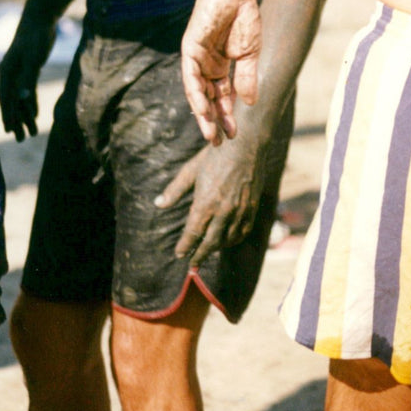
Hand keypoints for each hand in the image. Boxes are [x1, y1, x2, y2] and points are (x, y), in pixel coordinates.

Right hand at [0, 18, 55, 141]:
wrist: (41, 19)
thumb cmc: (35, 38)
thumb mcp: (32, 58)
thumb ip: (27, 78)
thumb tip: (22, 99)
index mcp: (7, 71)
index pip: (7, 98)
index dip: (9, 115)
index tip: (10, 131)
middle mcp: (10, 73)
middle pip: (12, 101)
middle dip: (16, 121)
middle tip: (21, 140)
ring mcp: (19, 72)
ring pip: (21, 98)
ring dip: (26, 115)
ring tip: (31, 133)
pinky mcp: (29, 69)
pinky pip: (28, 91)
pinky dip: (30, 103)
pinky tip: (35, 115)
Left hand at [154, 126, 265, 265]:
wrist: (245, 146)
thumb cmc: (214, 156)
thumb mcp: (190, 171)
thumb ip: (174, 190)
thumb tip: (158, 204)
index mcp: (206, 202)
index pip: (193, 233)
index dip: (185, 246)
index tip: (179, 254)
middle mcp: (223, 211)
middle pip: (210, 242)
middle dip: (199, 255)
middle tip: (191, 264)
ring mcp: (240, 212)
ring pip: (227, 240)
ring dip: (215, 248)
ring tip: (206, 251)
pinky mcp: (252, 209)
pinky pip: (242, 232)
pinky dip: (232, 240)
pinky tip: (226, 240)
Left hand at [180, 0, 261, 143]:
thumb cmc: (243, 18)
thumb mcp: (249, 54)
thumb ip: (247, 78)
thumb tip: (250, 104)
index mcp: (220, 66)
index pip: (222, 97)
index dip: (227, 116)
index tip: (233, 135)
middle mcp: (206, 64)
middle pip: (208, 98)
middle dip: (213, 120)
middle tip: (218, 143)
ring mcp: (197, 57)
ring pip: (197, 91)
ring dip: (203, 113)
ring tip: (211, 133)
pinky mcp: (190, 47)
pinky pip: (190, 74)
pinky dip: (196, 92)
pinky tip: (203, 109)